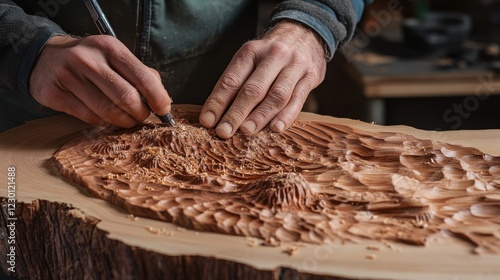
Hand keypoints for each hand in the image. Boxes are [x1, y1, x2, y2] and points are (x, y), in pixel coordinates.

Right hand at [30, 35, 171, 127]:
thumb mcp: (114, 56)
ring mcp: (69, 77)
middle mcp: (88, 60)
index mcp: (109, 48)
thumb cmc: (91, 61)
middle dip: (140, 113)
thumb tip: (162, 99)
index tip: (164, 110)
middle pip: (127, 97)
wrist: (45, 57)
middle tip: (143, 117)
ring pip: (108, 111)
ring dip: (124, 121)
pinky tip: (107, 119)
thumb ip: (139, 74)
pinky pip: (89, 117)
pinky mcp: (55, 94)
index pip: (143, 77)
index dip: (158, 98)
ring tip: (127, 120)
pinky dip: (104, 123)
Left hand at [199, 21, 326, 138]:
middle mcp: (273, 56)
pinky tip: (276, 128)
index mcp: (252, 51)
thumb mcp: (251, 58)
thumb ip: (236, 83)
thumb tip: (216, 114)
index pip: (232, 80)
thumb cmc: (270, 55)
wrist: (305, 33)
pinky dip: (286, 116)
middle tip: (224, 132)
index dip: (218, 102)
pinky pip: (298, 99)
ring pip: (277, 95)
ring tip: (246, 132)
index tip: (207, 121)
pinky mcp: (311, 76)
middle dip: (237, 113)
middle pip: (253, 89)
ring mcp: (294, 65)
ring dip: (260, 116)